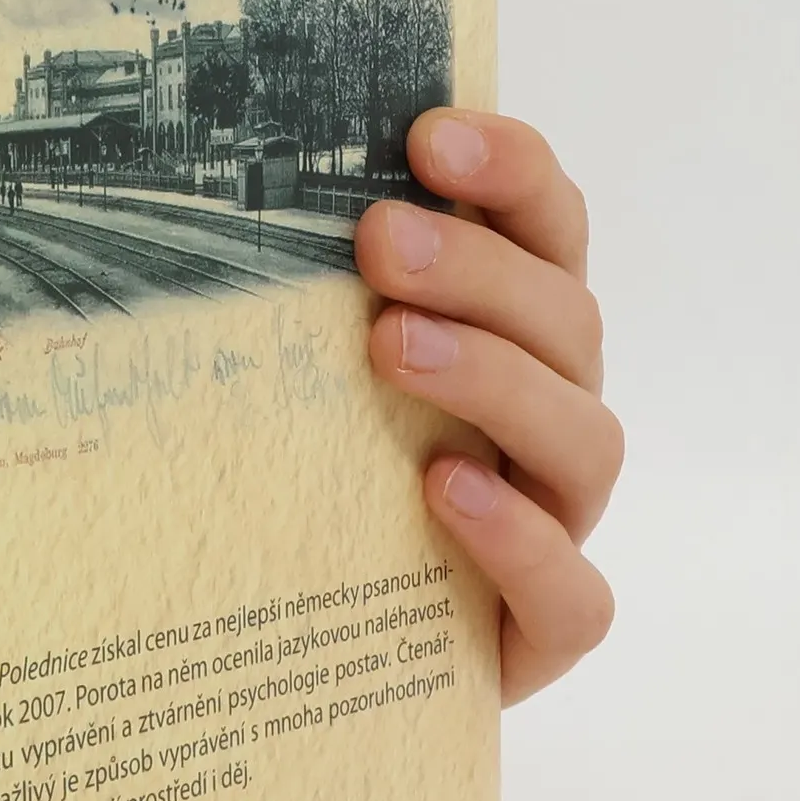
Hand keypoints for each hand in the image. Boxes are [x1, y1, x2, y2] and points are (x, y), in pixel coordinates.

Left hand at [355, 111, 619, 705]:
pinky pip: (573, 590)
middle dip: (478, 267)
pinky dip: (518, 536)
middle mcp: (550, 423)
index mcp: (515, 344)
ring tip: (390, 349)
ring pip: (583, 436)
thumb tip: (217, 208)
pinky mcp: (548, 631)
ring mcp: (561, 526)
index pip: (547, 232)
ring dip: (492, 375)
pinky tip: (443, 489)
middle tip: (379, 242)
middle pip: (566, 321)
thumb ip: (307, 313)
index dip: (511, 171)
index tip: (426, 135)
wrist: (332, 665)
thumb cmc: (320, 499)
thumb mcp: (308, 393)